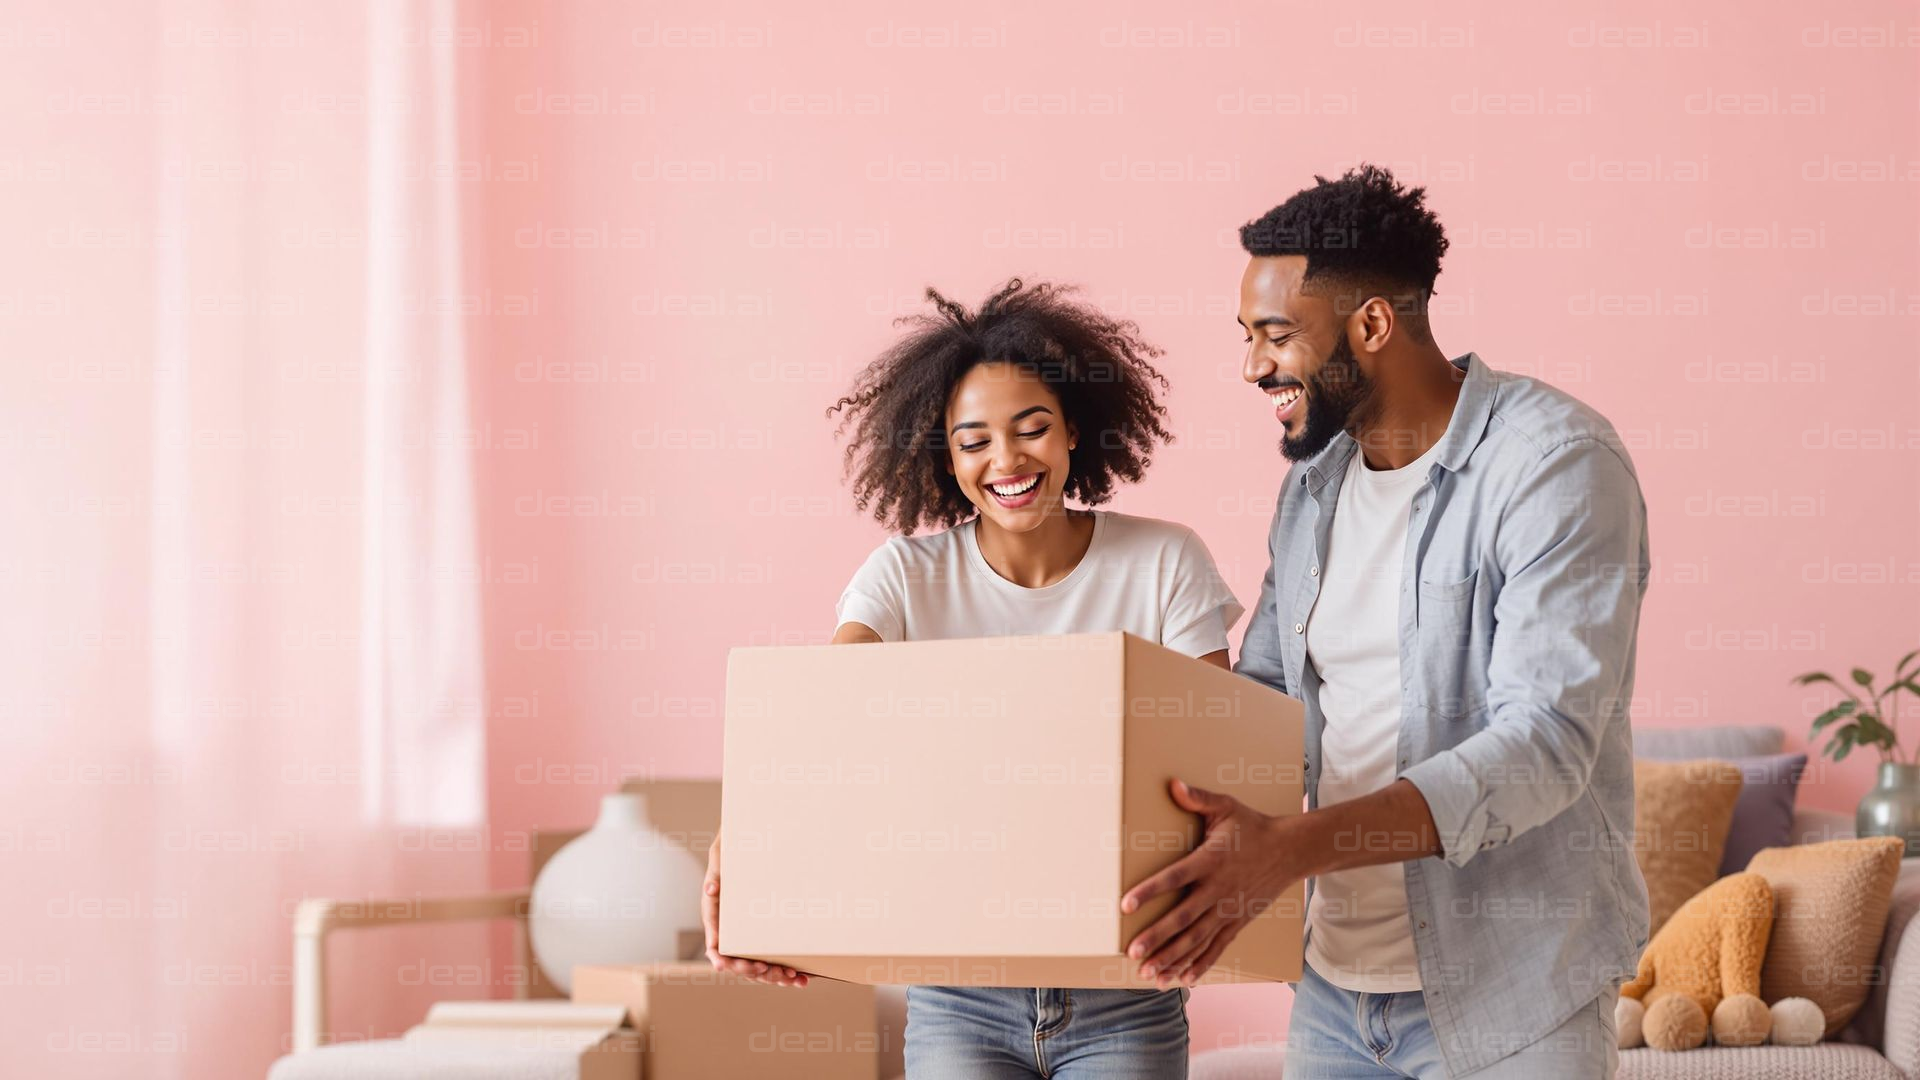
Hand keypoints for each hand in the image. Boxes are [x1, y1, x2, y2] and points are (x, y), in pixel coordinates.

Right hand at [703, 833, 808, 986]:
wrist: (753, 840)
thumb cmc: (733, 848)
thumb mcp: (722, 854)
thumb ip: (716, 872)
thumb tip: (711, 890)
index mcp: (715, 913)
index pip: (713, 938)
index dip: (717, 953)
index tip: (722, 964)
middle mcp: (729, 928)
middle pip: (735, 959)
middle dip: (749, 969)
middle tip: (767, 971)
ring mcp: (746, 934)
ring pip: (754, 965)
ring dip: (771, 975)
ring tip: (791, 979)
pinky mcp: (763, 935)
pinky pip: (770, 959)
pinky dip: (783, 970)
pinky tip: (799, 978)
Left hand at [1120, 778, 1302, 988]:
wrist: (1290, 851)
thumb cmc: (1252, 827)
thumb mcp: (1226, 807)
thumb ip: (1198, 798)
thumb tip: (1173, 784)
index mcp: (1210, 861)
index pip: (1174, 878)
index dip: (1150, 892)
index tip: (1126, 905)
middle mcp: (1218, 890)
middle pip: (1183, 918)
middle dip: (1157, 938)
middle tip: (1132, 952)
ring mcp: (1229, 910)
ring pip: (1197, 939)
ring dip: (1172, 957)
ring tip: (1149, 974)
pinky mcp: (1237, 922)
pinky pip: (1217, 947)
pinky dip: (1200, 964)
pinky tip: (1183, 978)